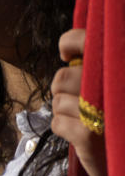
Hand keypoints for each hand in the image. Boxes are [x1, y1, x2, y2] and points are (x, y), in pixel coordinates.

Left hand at [50, 28, 109, 175]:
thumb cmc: (119, 125)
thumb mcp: (112, 93)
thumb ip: (98, 72)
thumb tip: (69, 56)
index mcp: (122, 70)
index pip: (87, 39)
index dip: (70, 42)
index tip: (66, 55)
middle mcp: (117, 87)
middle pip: (64, 76)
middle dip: (63, 90)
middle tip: (80, 103)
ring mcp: (103, 111)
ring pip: (58, 99)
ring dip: (65, 112)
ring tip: (86, 121)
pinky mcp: (89, 136)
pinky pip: (57, 122)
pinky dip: (63, 129)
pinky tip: (81, 136)